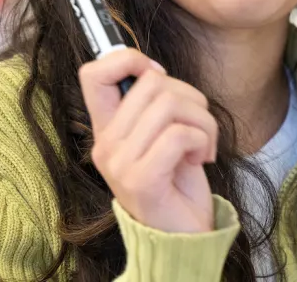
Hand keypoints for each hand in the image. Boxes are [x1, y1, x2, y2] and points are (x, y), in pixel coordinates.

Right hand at [80, 48, 218, 233]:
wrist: (181, 237)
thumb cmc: (176, 182)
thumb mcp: (160, 136)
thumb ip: (153, 105)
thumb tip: (153, 68)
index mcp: (106, 129)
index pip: (93, 74)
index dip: (127, 58)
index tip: (157, 74)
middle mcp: (105, 144)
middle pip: (151, 83)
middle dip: (191, 98)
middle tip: (198, 127)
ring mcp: (119, 163)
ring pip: (170, 105)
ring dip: (203, 122)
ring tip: (202, 145)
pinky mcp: (141, 179)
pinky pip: (179, 135)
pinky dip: (202, 141)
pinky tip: (200, 159)